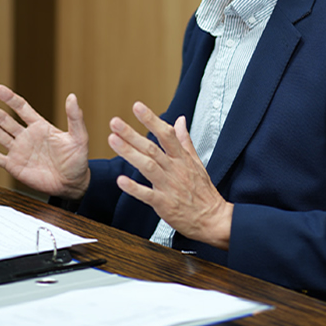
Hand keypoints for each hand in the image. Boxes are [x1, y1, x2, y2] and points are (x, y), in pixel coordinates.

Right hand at [0, 84, 90, 198]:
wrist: (72, 184)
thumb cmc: (78, 161)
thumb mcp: (79, 137)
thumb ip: (75, 118)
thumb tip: (72, 97)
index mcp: (41, 126)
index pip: (22, 108)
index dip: (9, 98)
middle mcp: (27, 136)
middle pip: (4, 119)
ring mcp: (18, 150)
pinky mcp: (13, 165)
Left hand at [109, 102, 232, 249]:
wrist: (212, 218)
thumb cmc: (203, 191)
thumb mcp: (197, 162)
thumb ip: (185, 140)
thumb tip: (180, 120)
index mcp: (182, 158)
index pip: (165, 134)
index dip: (151, 120)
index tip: (137, 107)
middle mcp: (174, 169)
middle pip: (151, 148)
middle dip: (132, 134)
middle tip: (115, 122)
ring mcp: (169, 186)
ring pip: (147, 166)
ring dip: (129, 153)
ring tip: (113, 140)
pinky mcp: (164, 204)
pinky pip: (147, 194)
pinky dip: (134, 188)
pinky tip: (121, 180)